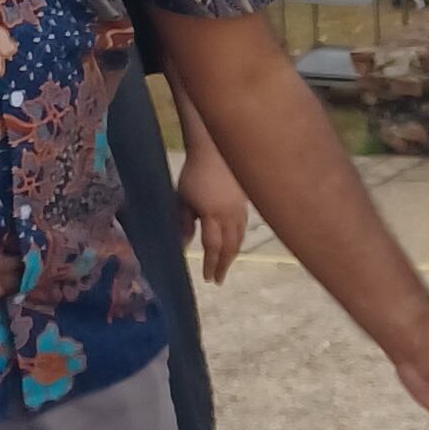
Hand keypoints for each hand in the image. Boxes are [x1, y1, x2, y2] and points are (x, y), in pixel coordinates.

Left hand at [176, 141, 250, 285]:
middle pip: (230, 247)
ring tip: (227, 263)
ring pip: (240, 238)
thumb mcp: (183, 199)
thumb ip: (183, 222)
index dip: (211, 264)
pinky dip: (239, 239)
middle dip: (224, 264)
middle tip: (218, 278)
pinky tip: (236, 241)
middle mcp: (230, 216)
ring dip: (233, 254)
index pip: (213, 247)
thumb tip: (183, 244)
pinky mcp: (245, 203)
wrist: (215, 151)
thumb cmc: (194, 173)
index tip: (208, 278)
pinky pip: (244, 227)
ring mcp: (240, 210)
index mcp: (213, 216)